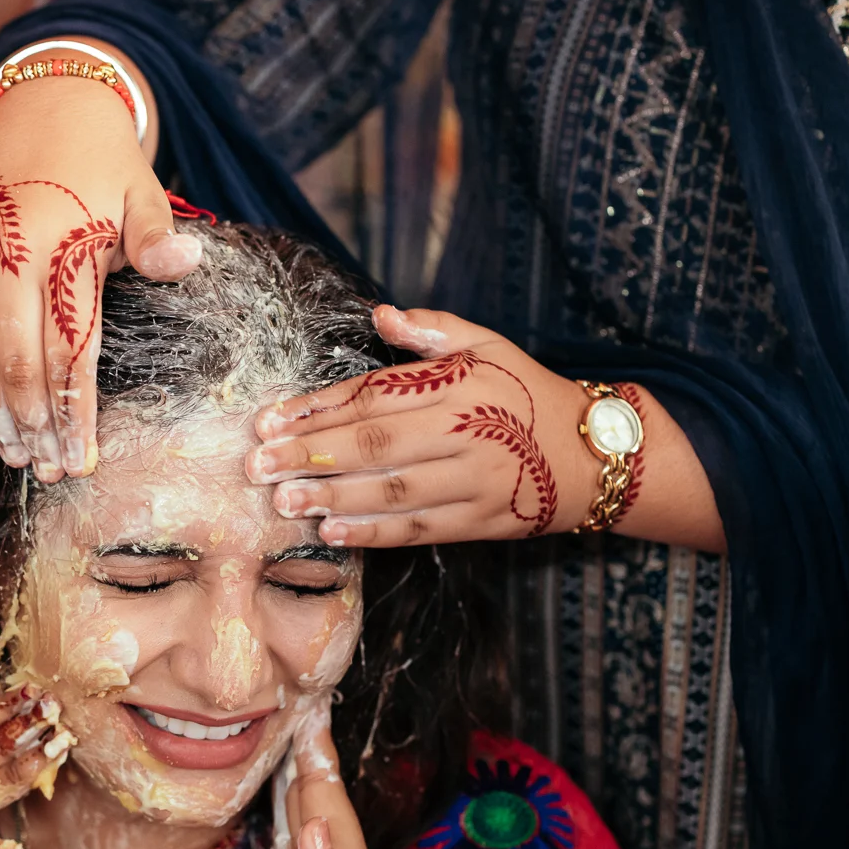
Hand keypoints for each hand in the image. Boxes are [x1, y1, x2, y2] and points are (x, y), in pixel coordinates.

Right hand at [0, 51, 203, 480]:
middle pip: (20, 362)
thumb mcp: (139, 186)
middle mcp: (7, 255)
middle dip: (35, 425)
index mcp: (58, 245)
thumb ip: (155, 233)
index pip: (68, 348)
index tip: (82, 458)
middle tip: (49, 472)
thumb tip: (188, 262)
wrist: (41, 100)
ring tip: (18, 457)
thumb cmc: (100, 155)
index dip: (73, 410)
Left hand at [247, 306, 604, 548]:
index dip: (318, 409)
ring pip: (392, 492)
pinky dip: (372, 533)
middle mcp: (464, 432)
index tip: (269, 420)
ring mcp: (473, 482)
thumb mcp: (490, 347)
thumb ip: (433, 332)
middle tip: (259, 466)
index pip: (375, 395)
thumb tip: (381, 315)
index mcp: (459, 385)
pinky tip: (331, 531)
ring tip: (283, 502)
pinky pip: (418, 530)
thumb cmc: (526, 394)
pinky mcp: (478, 522)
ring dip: (332, 497)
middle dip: (311, 455)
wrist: (590, 455)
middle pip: (376, 445)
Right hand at [275, 719, 466, 848]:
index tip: (307, 708)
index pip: (329, 811)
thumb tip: (309, 828)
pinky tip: (280, 836)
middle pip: (314, 816)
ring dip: (292, 799)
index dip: (316, 761)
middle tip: (291, 711)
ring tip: (281, 758)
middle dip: (303, 764)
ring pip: (301, 844)